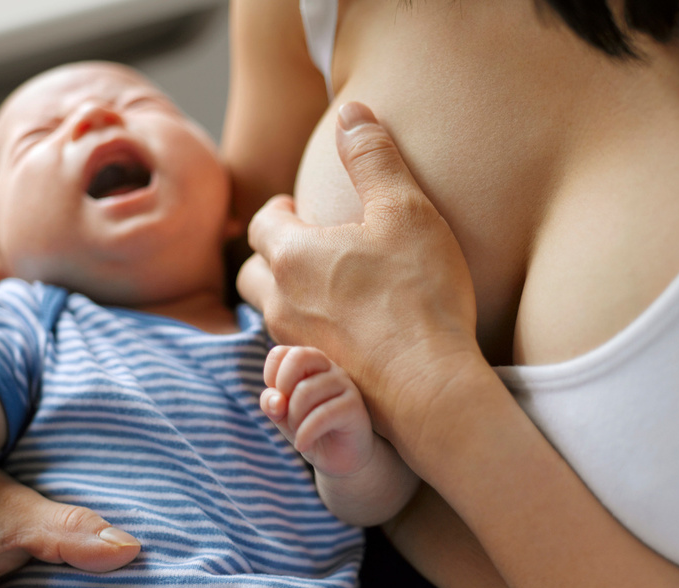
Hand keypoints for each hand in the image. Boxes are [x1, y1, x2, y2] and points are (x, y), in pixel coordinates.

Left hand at [238, 102, 479, 436]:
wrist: (428, 385)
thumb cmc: (419, 293)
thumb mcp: (405, 209)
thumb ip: (373, 157)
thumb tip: (350, 111)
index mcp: (291, 255)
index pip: (261, 223)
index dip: (278, 211)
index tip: (297, 208)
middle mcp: (280, 302)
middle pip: (250, 271)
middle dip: (267, 254)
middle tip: (300, 246)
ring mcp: (294, 344)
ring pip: (269, 312)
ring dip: (284, 294)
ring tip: (319, 287)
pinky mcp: (315, 377)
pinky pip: (293, 347)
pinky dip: (305, 331)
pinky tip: (339, 333)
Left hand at [261, 345, 373, 476]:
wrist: (341, 458)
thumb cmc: (310, 430)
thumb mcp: (283, 417)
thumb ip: (272, 404)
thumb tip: (276, 401)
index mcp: (310, 364)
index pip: (281, 353)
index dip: (271, 376)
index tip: (278, 399)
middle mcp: (329, 368)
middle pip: (298, 357)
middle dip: (282, 386)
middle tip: (285, 411)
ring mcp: (345, 384)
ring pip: (305, 391)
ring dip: (293, 418)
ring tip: (298, 433)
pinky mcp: (354, 406)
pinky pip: (322, 415)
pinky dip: (305, 433)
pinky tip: (303, 445)